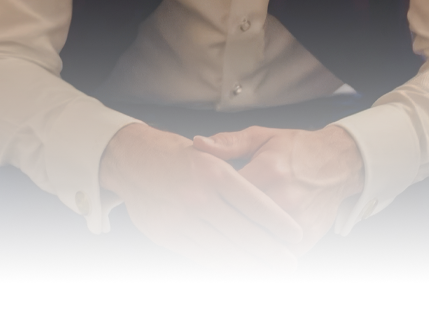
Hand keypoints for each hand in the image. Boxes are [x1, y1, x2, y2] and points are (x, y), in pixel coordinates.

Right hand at [100, 123, 302, 280]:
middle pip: (245, 233)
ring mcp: (182, 220)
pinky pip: (205, 258)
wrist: (133, 160)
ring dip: (253, 269)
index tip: (296, 235)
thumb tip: (267, 196)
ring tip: (272, 278)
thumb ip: (238, 169)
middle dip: (272, 252)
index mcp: (214, 171)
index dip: (279, 223)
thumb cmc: (177, 154)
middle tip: (290, 264)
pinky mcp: (169, 237)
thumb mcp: (209, 149)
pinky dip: (227, 270)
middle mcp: (199, 197)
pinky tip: (242, 275)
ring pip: (226, 252)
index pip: (256, 203)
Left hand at [193, 126, 364, 258]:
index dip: (209, 200)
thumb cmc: (293, 148)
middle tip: (200, 232)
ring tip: (217, 249)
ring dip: (238, 250)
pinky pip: (278, 255)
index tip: (195, 204)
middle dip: (218, 229)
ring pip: (258, 245)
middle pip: (241, 224)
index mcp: (268, 170)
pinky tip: (244, 259)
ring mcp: (297, 220)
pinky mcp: (308, 236)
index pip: (227, 194)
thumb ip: (229, 142)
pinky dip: (261, 258)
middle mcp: (283, 197)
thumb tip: (197, 143)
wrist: (337, 162)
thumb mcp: (261, 137)